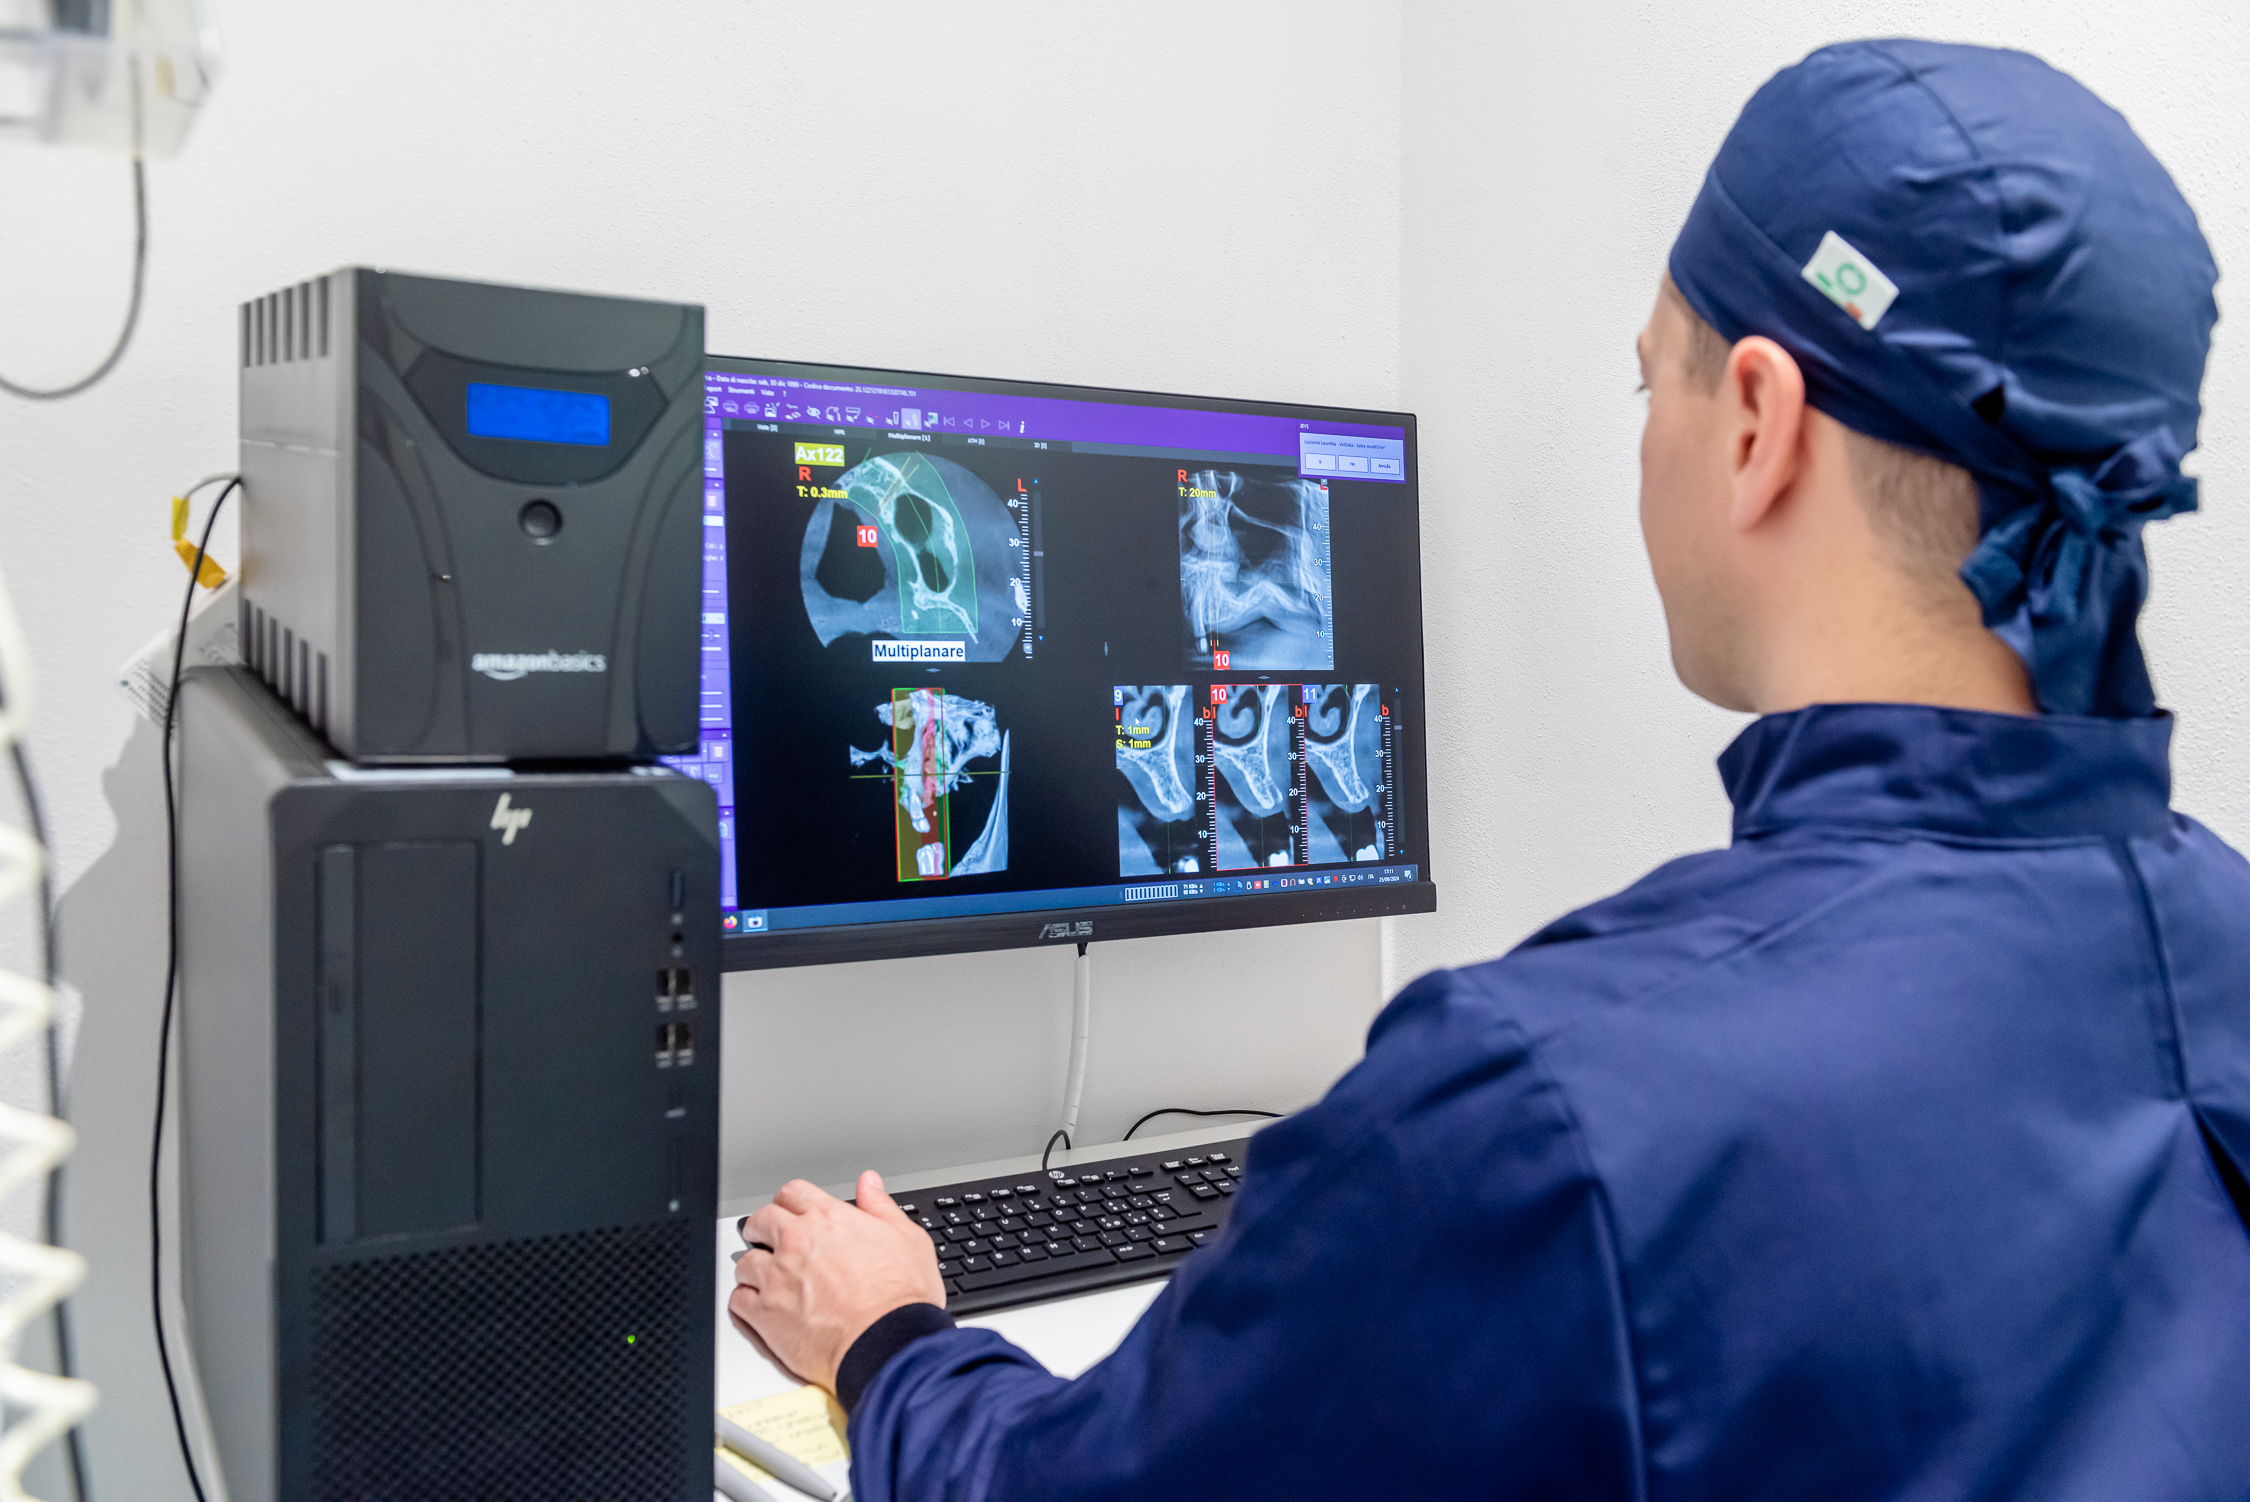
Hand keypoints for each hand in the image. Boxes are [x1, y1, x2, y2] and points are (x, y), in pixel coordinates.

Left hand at [729, 1170, 946, 1391]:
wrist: (890, 1343)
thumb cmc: (901, 1298)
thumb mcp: (907, 1238)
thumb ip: (881, 1206)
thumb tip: (869, 1184)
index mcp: (828, 1219)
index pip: (792, 1193)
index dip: (790, 1202)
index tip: (790, 1213)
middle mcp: (797, 1242)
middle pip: (760, 1221)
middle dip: (763, 1229)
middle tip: (769, 1241)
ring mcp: (777, 1278)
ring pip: (746, 1262)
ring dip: (755, 1269)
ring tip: (766, 1280)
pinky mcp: (765, 1314)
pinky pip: (738, 1301)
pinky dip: (746, 1303)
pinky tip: (758, 1307)